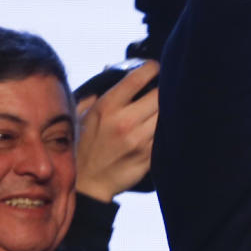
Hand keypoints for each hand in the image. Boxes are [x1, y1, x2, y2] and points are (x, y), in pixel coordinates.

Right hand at [75, 61, 159, 202]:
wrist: (88, 184)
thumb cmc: (83, 146)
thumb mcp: (81, 115)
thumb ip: (96, 93)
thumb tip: (111, 72)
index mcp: (107, 107)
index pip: (138, 78)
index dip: (152, 68)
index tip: (155, 67)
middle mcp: (124, 121)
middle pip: (160, 94)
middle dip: (164, 88)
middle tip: (165, 86)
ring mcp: (139, 139)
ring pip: (167, 114)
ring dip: (168, 108)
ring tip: (165, 106)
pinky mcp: (150, 155)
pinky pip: (167, 133)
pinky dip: (168, 126)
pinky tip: (165, 124)